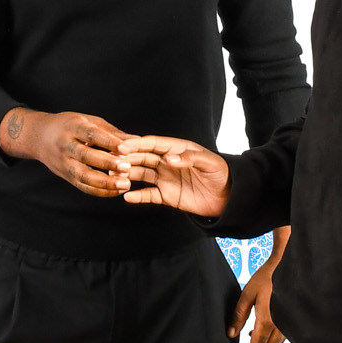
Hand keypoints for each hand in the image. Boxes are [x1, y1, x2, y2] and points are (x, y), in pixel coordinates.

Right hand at [0, 108, 128, 197]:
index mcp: (72, 127)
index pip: (91, 134)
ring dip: (105, 182)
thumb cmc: (71, 126)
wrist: (39, 137)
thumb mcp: (89, 122)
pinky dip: (100, 191)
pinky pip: (83, 186)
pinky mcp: (65, 176)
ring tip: (125, 184)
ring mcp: (64, 162)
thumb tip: (136, 141)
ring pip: (83, 175)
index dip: (109, 142)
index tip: (126, 148)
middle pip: (86, 156)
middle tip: (127, 168)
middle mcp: (65, 145)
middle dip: (107, 163)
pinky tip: (116, 191)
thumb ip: (112, 133)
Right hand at [116, 135, 231, 215]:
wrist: (228, 198)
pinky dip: (137, 196)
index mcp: (177, 149)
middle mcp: (167, 162)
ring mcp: (165, 178)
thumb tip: (169, 159)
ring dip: (128, 174)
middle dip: (127, 158)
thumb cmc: (221, 174)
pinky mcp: (166, 195)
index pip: (153, 144)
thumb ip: (190, 158)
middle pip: (143, 158)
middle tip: (113, 161)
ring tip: (115, 176)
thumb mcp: (209, 162)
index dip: (138, 144)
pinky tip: (127, 196)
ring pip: (141, 174)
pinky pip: (148, 195)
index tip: (123, 146)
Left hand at [230, 227, 289, 342]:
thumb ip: (239, 316)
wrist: (288, 266)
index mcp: (268, 321)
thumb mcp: (247, 294)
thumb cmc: (268, 277)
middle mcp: (280, 326)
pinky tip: (256, 336)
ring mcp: (287, 324)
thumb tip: (231, 334)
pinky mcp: (290, 320)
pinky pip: (279, 339)